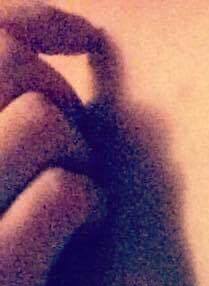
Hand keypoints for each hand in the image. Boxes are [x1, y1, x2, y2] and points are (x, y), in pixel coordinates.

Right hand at [0, 3, 105, 285]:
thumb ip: (4, 142)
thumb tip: (54, 68)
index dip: (33, 16)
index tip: (83, 37)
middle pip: (8, 62)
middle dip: (60, 96)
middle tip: (74, 158)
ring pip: (44, 122)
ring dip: (82, 154)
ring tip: (82, 200)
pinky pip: (67, 191)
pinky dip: (90, 204)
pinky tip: (86, 230)